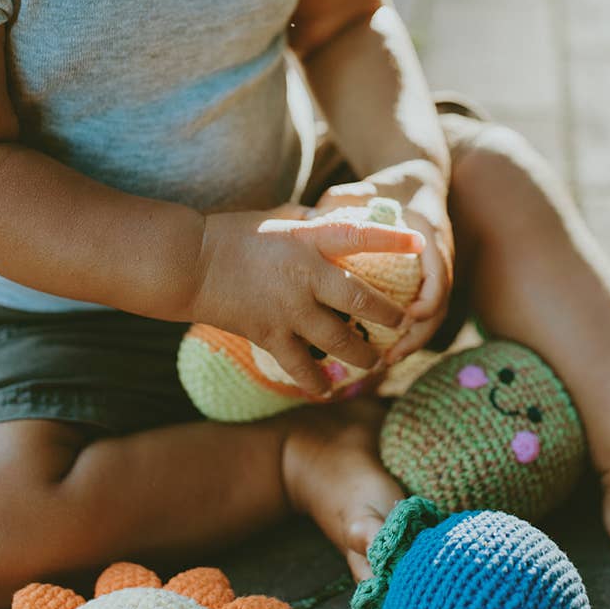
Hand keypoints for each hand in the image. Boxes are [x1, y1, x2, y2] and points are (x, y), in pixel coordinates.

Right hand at [189, 203, 425, 397]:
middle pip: (359, 301)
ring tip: (374, 363)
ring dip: (360, 355)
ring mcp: (288, 308)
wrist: (188, 263)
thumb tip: (340, 218)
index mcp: (308, 240)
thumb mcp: (279, 217)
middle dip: (387, 316)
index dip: (392, 242)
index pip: (359, 237)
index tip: (421, 246)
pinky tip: (326, 392)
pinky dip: (314, 382)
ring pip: (337, 340)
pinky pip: (299, 365)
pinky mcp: (268, 333)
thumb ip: (313, 223)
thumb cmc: (233, 233)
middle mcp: (305, 275)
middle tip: (403, 325)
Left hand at [312, 165, 453, 363]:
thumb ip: (343, 200)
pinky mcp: (431, 279)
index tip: (405, 319)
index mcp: (429, 234)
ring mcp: (440, 269)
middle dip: (418, 335)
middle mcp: (440, 255)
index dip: (426, 302)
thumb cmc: (388, 185)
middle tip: (390, 356)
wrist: (421, 178)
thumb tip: (313, 216)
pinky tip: (388, 346)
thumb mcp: (366, 188)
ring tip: (386, 361)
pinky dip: (411, 331)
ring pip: (435, 313)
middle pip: (440, 305)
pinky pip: (427, 310)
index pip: (439, 275)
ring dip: (414, 339)